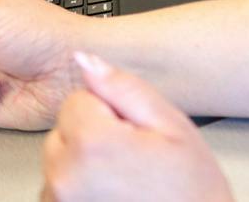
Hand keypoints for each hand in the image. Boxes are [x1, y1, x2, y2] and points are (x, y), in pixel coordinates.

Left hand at [42, 53, 233, 201]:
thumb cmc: (190, 188)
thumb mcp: (170, 124)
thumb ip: (124, 87)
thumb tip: (84, 60)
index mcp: (91, 143)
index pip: (77, 98)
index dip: (110, 112)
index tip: (133, 135)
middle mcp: (63, 177)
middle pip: (63, 130)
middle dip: (91, 137)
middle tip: (132, 158)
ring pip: (59, 161)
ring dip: (84, 165)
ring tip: (124, 182)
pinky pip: (58, 191)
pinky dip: (78, 190)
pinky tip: (112, 198)